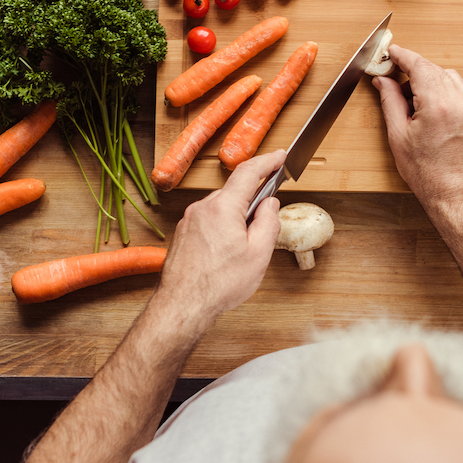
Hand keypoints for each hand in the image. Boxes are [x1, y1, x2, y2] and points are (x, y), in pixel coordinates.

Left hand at [155, 150, 284, 324]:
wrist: (182, 305)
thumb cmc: (218, 285)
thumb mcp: (258, 254)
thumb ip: (268, 222)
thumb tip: (270, 205)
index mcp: (223, 207)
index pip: (249, 172)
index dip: (268, 161)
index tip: (280, 156)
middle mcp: (202, 208)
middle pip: (235, 193)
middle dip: (253, 203)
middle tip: (264, 227)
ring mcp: (189, 220)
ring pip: (221, 209)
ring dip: (236, 220)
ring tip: (242, 251)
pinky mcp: (183, 233)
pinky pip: (208, 221)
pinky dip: (222, 229)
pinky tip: (225, 254)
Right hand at [373, 45, 462, 205]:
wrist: (455, 192)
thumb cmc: (428, 172)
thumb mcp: (398, 135)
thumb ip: (390, 101)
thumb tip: (383, 81)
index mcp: (438, 105)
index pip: (419, 66)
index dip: (403, 55)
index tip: (391, 52)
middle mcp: (458, 101)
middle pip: (433, 68)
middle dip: (412, 69)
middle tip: (393, 77)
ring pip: (447, 76)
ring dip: (428, 78)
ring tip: (411, 99)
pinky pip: (458, 88)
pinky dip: (442, 88)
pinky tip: (428, 104)